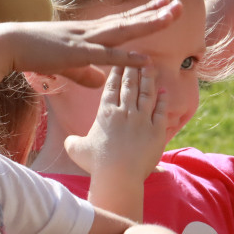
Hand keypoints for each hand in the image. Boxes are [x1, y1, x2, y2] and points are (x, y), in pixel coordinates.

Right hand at [9, 0, 181, 87]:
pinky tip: (144, 58)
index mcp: (90, 33)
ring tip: (170, 17)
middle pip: (130, 20)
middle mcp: (92, 31)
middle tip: (179, 4)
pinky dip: (126, 57)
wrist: (10, 45)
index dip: (145, 12)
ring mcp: (86, 39)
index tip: (165, 4)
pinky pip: (107, 56)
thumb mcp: (65, 66)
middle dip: (155, 13)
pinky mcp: (77, 52)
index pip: (124, 20)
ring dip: (148, 25)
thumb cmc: (35, 53)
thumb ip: (85, 73)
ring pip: (124, 31)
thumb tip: (100, 82)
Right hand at [65, 66, 166, 181]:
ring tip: (150, 67)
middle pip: (130, 85)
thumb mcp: (78, 150)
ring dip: (148, 79)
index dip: (116, 73)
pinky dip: (162, 100)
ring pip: (146, 94)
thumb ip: (73, 142)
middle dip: (133, 69)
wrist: (119, 176)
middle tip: (137, 57)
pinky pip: (160, 111)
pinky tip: (162, 91)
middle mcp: (125, 112)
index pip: (112, 88)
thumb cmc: (97, 164)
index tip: (120, 62)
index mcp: (106, 113)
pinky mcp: (156, 130)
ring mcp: (142, 120)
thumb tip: (70, 141)